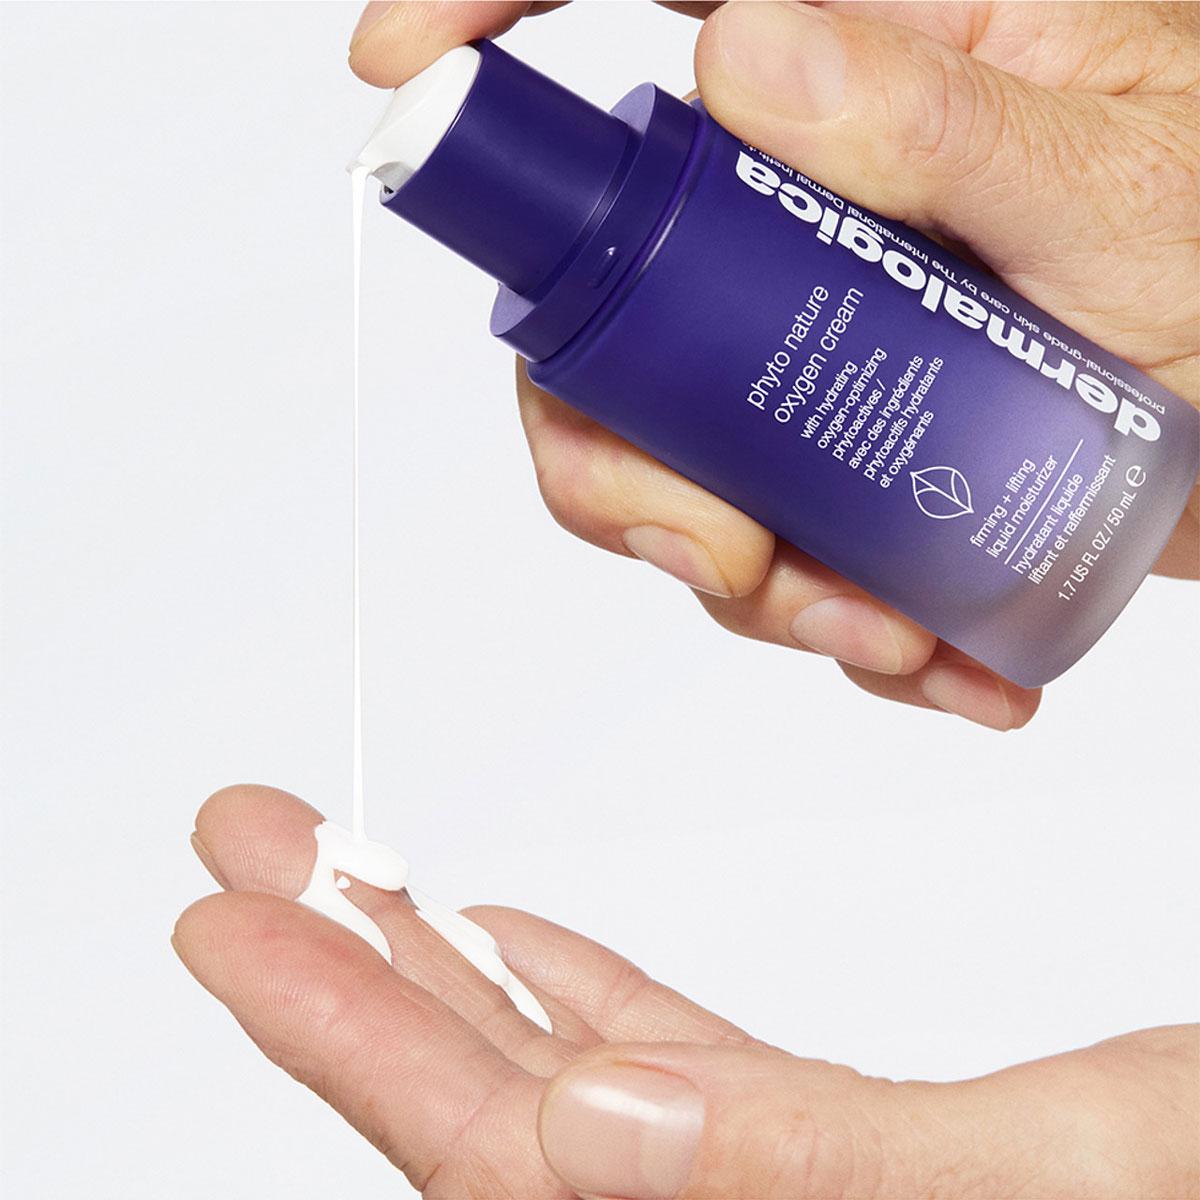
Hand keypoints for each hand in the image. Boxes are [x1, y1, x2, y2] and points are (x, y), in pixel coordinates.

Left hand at [175, 785, 1198, 1197]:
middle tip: (251, 853)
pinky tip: (513, 941)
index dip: (346, 1035)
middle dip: (352, 963)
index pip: (496, 1155)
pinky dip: (577, 992)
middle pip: (490, 1106)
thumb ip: (816, 1164)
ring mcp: (773, 1183)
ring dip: (445, 958)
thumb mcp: (1069, 1176)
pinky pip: (667, 1067)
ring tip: (350, 868)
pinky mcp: (828, 1146)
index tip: (235, 924)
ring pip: (561, 1071)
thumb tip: (592, 1129)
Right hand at [347, 1, 1199, 731]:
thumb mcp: (1117, 186)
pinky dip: (821, 625)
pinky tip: (933, 658)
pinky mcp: (827, 449)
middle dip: (619, 467)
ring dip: (733, 580)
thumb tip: (745, 50)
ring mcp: (799, 343)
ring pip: (660, 463)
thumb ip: (940, 122)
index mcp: (855, 78)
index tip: (394, 79)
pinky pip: (757, 550)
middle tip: (720, 556)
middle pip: (599, 321)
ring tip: (876, 631)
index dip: (486, 16)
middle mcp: (795, 213)